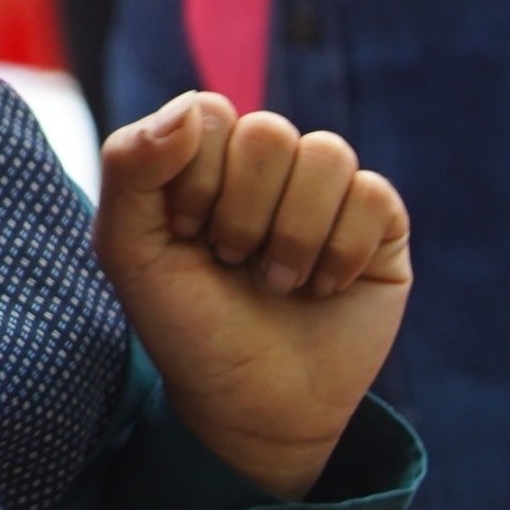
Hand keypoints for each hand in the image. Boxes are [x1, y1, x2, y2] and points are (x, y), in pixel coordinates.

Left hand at [97, 92, 411, 499]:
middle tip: (232, 260)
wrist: (249, 403)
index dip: (197, 178)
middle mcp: (268, 164)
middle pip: (268, 130)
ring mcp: (326, 191)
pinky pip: (373, 194)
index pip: (209, 112)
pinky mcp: (380, 225)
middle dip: (243, 211)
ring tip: (277, 281)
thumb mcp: (128, 249)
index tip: (185, 233)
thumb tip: (191, 106)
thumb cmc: (185, 323)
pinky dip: (341, 250)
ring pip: (327, 154)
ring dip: (293, 233)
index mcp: (205, 156)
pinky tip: (323, 287)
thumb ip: (130, 165)